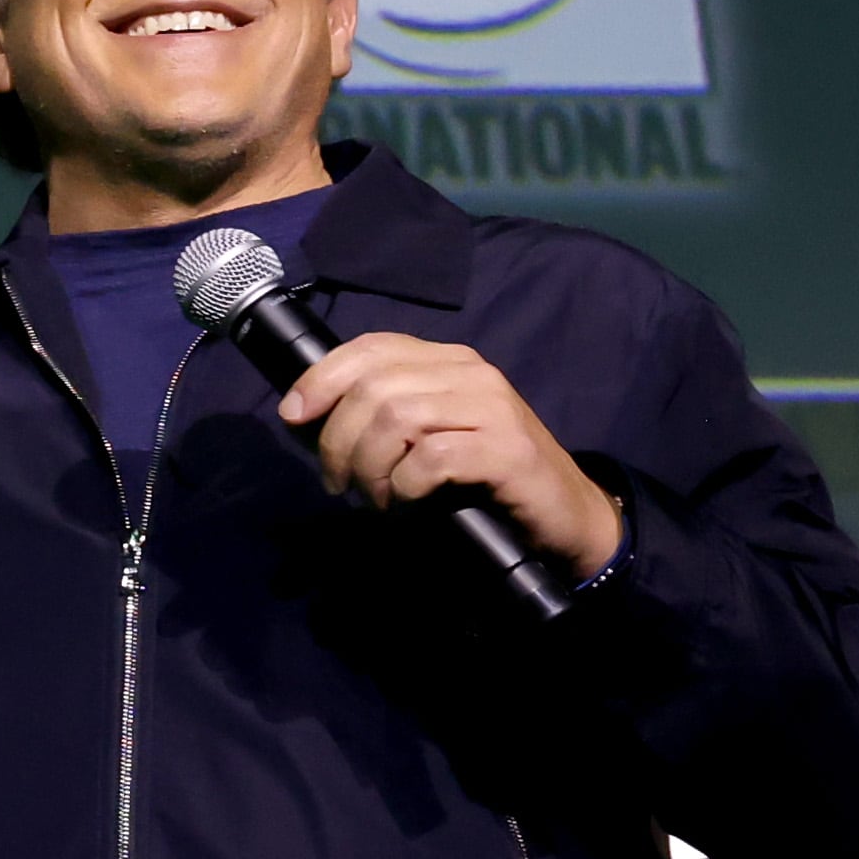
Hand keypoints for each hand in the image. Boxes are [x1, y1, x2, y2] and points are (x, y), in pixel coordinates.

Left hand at [273, 332, 621, 576]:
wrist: (564, 511)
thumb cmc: (486, 474)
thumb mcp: (432, 432)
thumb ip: (387, 413)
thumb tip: (309, 417)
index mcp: (449, 361)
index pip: (370, 347)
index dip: (320, 377)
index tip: (293, 416)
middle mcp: (471, 373)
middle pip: (373, 388)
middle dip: (337, 440)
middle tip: (339, 482)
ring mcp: (493, 408)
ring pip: (396, 419)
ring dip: (369, 467)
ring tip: (375, 498)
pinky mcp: (507, 450)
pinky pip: (431, 458)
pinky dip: (405, 486)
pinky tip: (408, 503)